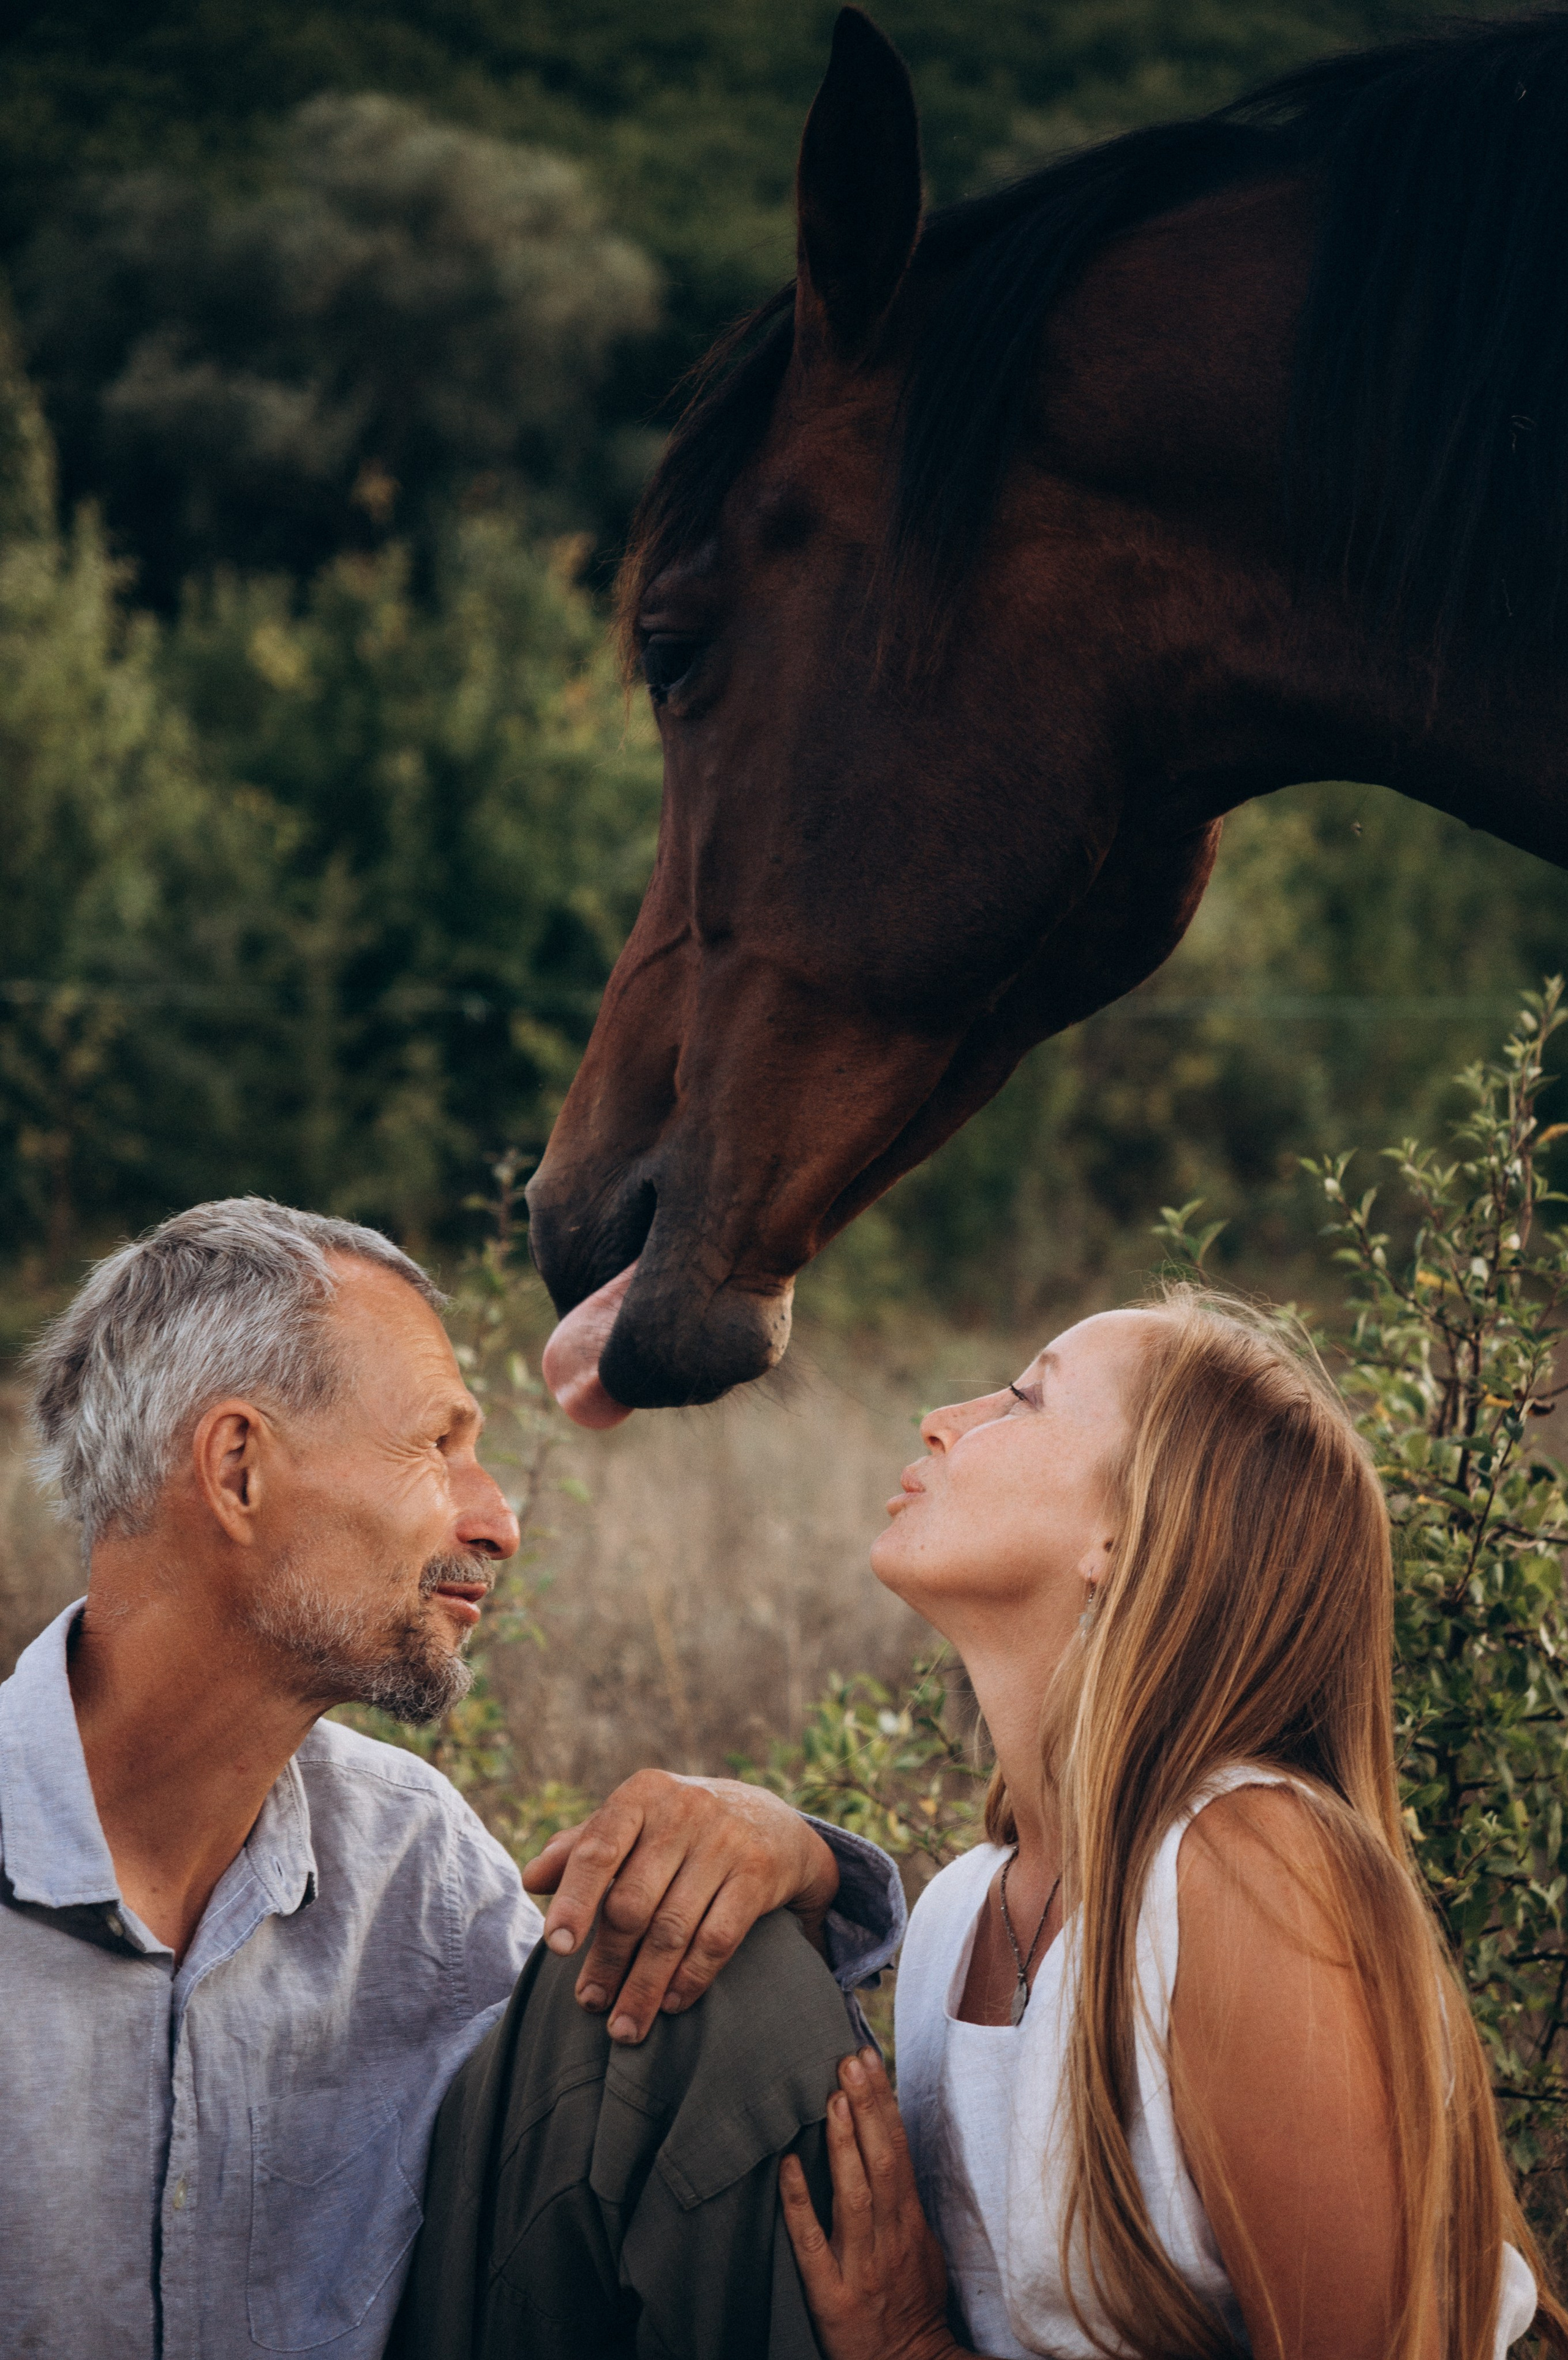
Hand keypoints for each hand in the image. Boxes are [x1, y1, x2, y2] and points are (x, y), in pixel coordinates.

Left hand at [521, 1771, 838, 2041]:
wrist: (770, 1821)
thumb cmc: (678, 1829)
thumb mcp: (634, 1823)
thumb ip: (582, 1848)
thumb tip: (531, 1879)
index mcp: (642, 1794)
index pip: (599, 1849)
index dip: (575, 1900)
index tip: (557, 1948)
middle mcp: (684, 1811)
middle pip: (632, 1901)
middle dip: (607, 1960)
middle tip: (589, 2003)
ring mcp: (725, 1842)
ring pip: (673, 1929)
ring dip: (644, 1986)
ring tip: (624, 2027)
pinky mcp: (758, 1874)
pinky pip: (717, 1938)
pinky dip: (691, 1978)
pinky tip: (672, 2005)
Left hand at [781, 2048, 958, 2359]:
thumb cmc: (912, 2302)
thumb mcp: (922, 2246)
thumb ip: (903, 2199)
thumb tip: (887, 2143)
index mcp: (910, 2223)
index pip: (899, 2152)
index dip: (884, 2105)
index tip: (869, 2059)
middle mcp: (889, 2238)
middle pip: (883, 2164)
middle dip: (868, 2109)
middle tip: (850, 2060)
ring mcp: (860, 2266)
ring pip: (855, 2196)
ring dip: (845, 2145)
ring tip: (832, 2098)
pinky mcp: (830, 2295)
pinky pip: (812, 2244)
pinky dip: (800, 2203)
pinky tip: (788, 2165)